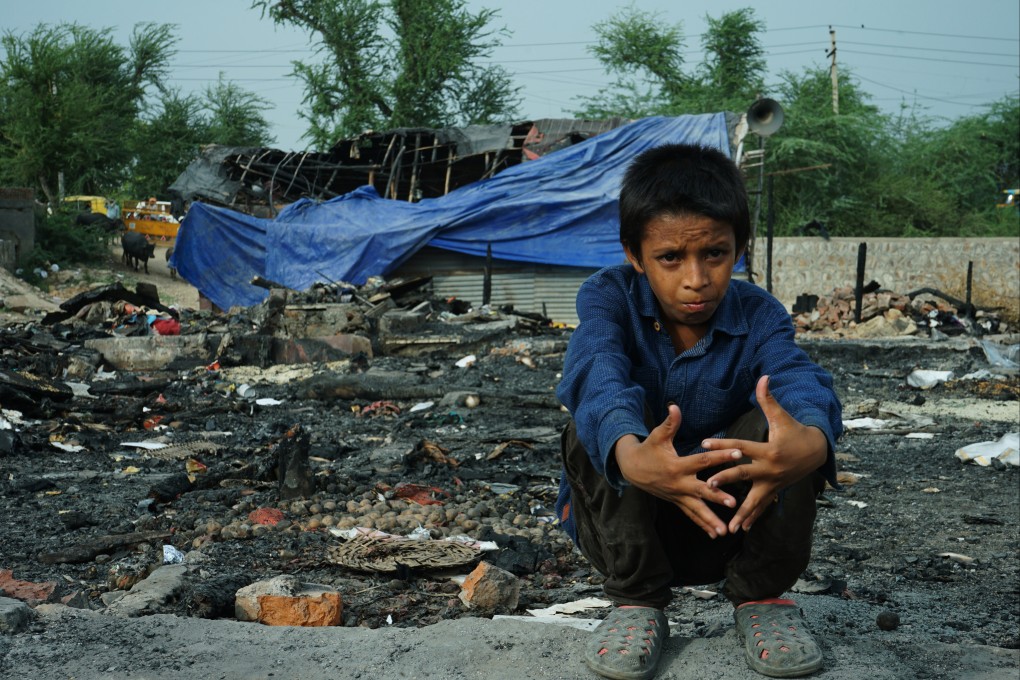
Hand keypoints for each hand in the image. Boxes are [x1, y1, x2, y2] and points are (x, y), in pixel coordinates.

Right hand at [614, 403, 743, 537]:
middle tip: (733, 504)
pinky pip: (691, 515)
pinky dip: (702, 524)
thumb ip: (670, 423)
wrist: (631, 468)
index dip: (720, 456)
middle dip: (717, 497)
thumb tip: (675, 406)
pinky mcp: (676, 501)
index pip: (703, 461)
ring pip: (696, 509)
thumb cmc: (648, 449)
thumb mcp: (657, 436)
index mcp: (677, 466)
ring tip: (725, 531)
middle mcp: (679, 483)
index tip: (738, 454)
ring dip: (710, 520)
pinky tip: (715, 534)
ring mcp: (677, 495)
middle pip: (701, 490)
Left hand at [702, 375, 826, 533]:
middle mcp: (770, 470)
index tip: (704, 444)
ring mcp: (772, 483)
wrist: (817, 452)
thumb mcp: (782, 416)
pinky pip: (761, 507)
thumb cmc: (795, 431)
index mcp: (769, 450)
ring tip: (728, 526)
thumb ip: (768, 399)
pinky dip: (751, 517)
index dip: (723, 445)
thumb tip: (763, 377)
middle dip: (726, 480)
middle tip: (709, 486)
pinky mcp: (774, 491)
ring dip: (740, 512)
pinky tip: (740, 529)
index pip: (741, 447)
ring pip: (754, 500)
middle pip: (744, 475)